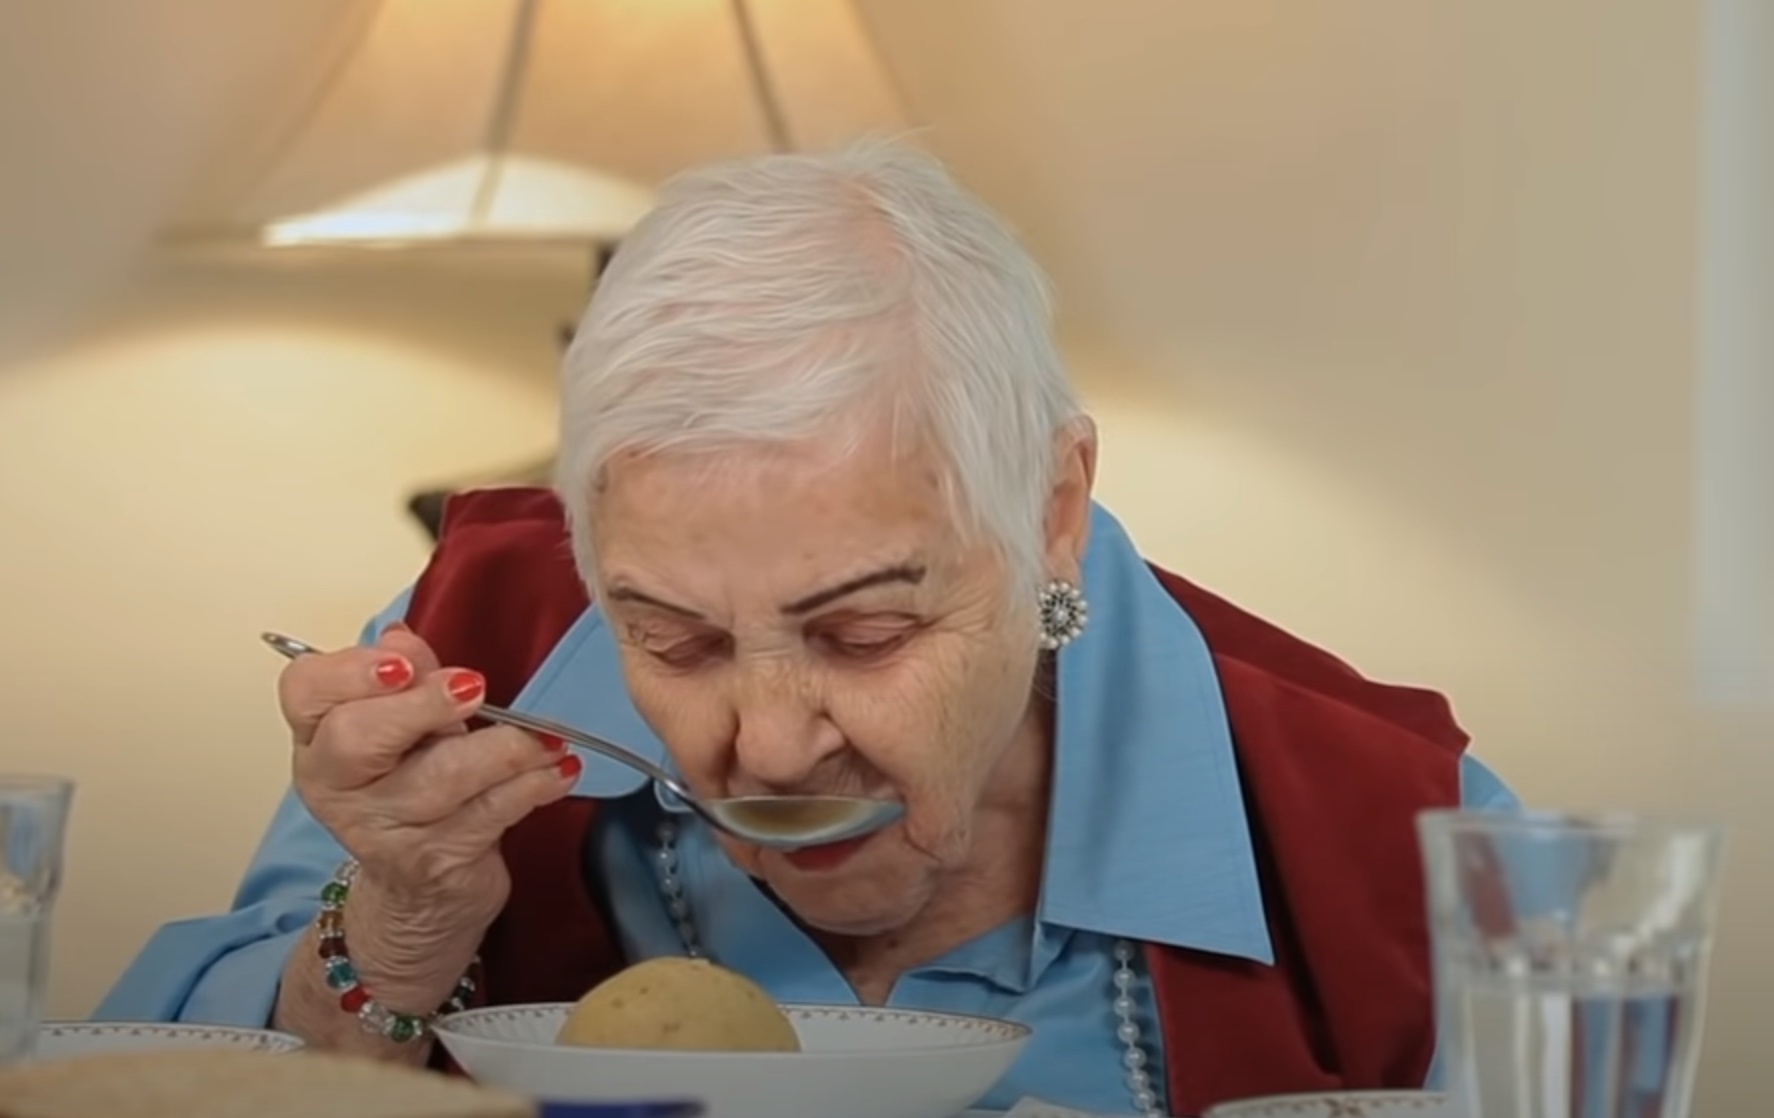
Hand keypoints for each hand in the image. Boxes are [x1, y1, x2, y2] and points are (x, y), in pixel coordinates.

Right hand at [278, 625, 578, 954]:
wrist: (423, 892)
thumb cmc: (415, 790)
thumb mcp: (407, 726)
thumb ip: (406, 676)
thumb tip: (401, 637)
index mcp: (319, 739)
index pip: (307, 691)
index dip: (351, 672)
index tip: (403, 664)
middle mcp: (339, 786)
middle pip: (358, 737)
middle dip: (421, 706)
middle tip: (473, 687)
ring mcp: (384, 830)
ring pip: (441, 778)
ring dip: (505, 748)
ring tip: (545, 736)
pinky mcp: (435, 862)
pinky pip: (491, 813)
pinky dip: (533, 786)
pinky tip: (558, 769)